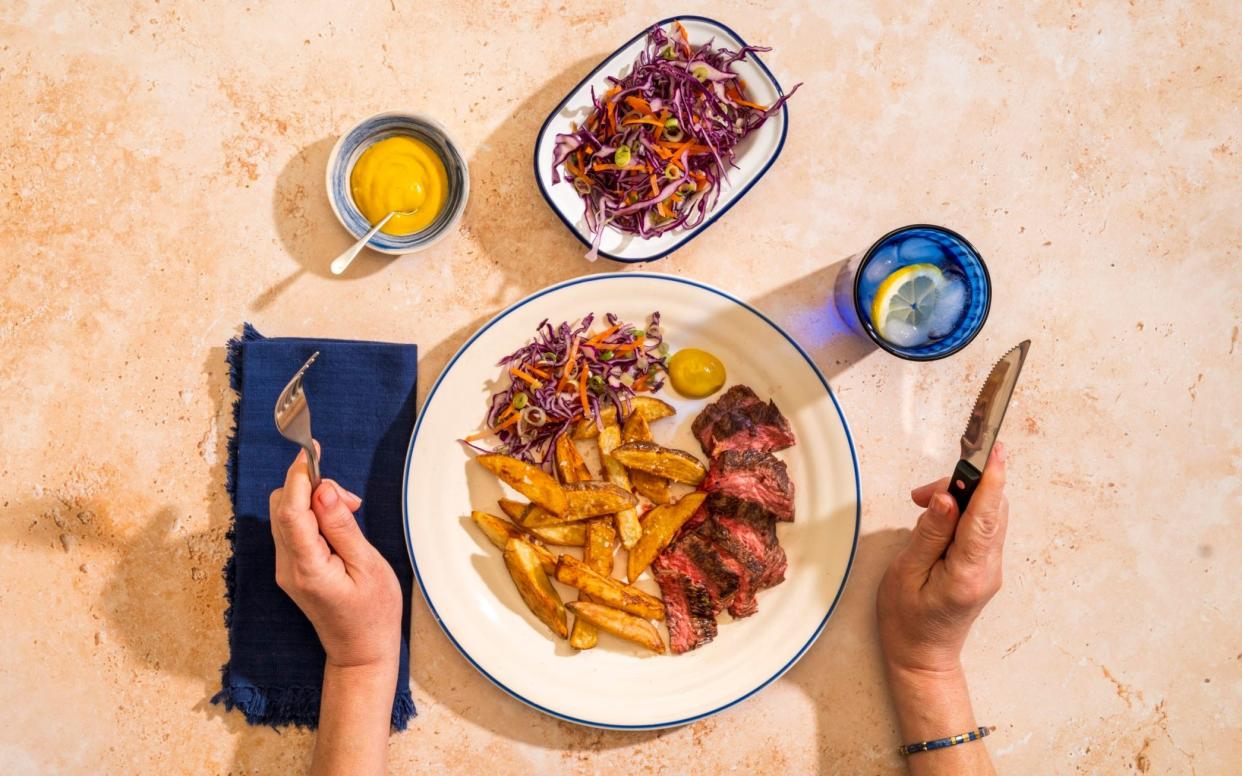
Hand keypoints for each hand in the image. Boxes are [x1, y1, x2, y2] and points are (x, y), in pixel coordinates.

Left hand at [269, 448, 402, 669]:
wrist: (361, 652)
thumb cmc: (372, 613)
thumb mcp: (367, 566)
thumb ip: (342, 527)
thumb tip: (323, 492)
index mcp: (307, 568)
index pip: (291, 511)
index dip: (298, 477)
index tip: (311, 451)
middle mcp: (288, 567)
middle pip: (282, 508)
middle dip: (310, 487)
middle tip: (350, 499)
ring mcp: (286, 570)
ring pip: (285, 515)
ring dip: (313, 501)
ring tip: (350, 512)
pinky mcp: (292, 569)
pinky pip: (293, 530)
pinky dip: (312, 515)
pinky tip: (338, 524)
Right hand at [877, 443, 1008, 675]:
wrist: (922, 657)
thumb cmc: (907, 622)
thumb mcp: (906, 574)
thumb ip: (929, 533)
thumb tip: (946, 499)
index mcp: (969, 571)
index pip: (985, 516)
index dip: (991, 480)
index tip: (995, 452)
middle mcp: (989, 568)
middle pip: (991, 509)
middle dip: (962, 487)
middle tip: (923, 496)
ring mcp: (991, 568)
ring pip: (988, 516)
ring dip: (960, 500)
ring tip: (924, 507)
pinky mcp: (985, 567)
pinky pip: (981, 529)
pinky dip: (962, 514)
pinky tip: (937, 520)